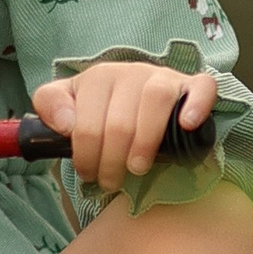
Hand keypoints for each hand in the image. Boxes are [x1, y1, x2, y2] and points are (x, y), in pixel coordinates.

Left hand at [32, 62, 215, 192]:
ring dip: (145, 142)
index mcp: (98, 77)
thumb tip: (65, 123)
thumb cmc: (103, 111)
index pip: (86, 122)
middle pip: (119, 121)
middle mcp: (131, 72)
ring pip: (155, 101)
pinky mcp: (193, 85)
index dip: (85, 156)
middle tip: (111, 181)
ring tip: (138, 168)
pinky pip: (202, 87)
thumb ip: (50, 104)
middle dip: (111, 162)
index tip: (89, 174)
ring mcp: (164, 76)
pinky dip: (196, 105)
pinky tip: (188, 125)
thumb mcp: (69, 105)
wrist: (140, 102)